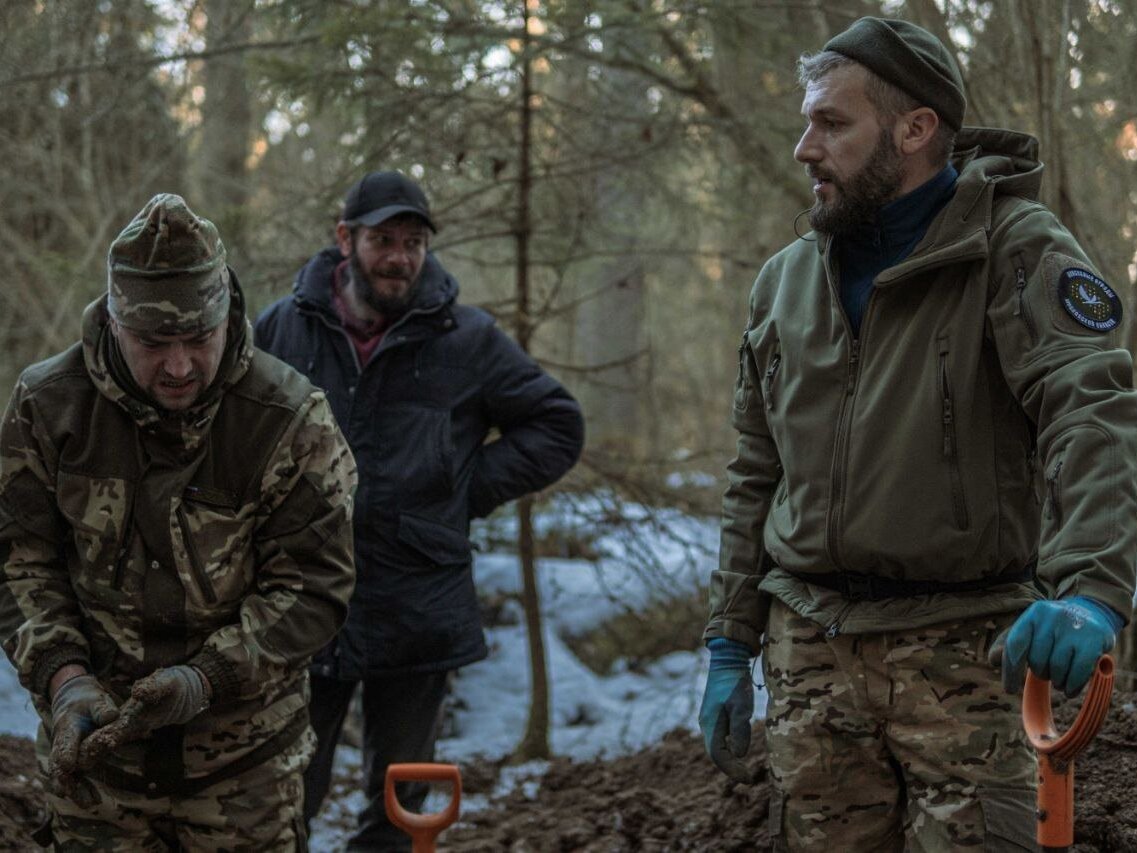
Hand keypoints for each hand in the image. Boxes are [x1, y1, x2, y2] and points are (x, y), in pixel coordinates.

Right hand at [48, 674, 118, 801]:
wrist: (73, 701)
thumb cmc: (87, 700)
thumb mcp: (96, 699)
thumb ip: (103, 709)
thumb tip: (111, 717)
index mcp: (67, 726)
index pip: (65, 742)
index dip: (66, 753)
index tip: (69, 765)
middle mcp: (61, 743)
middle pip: (59, 766)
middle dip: (68, 781)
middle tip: (77, 794)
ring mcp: (63, 754)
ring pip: (64, 776)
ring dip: (75, 790)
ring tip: (90, 805)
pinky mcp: (70, 761)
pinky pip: (73, 778)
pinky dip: (80, 789)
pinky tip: (93, 802)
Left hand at [78, 665, 208, 766]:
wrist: (182, 697)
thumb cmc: (175, 689)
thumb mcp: (168, 683)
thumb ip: (154, 688)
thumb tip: (138, 691)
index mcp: (139, 718)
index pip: (117, 732)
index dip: (100, 741)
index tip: (84, 751)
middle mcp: (131, 728)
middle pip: (105, 743)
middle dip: (87, 755)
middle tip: (65, 768)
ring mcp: (127, 729)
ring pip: (103, 745)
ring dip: (86, 756)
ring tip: (64, 769)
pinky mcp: (124, 726)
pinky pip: (105, 741)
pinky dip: (91, 750)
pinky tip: (75, 756)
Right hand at [698, 638, 755, 782]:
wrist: (727, 659)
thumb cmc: (735, 682)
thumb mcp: (742, 706)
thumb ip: (740, 731)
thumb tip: (739, 755)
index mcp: (710, 724)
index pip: (718, 756)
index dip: (732, 770)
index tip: (748, 779)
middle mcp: (706, 724)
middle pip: (715, 753)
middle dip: (730, 767)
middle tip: (748, 777)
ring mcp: (709, 718)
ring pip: (717, 745)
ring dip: (729, 758)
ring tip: (745, 768)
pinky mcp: (714, 714)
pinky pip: (719, 737)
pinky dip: (729, 747)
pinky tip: (739, 749)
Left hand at [998, 597, 1121, 696]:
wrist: (1093, 613)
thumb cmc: (1054, 628)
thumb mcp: (1031, 629)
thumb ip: (1011, 644)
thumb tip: (994, 660)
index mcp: (1033, 614)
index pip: (1015, 645)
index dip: (1010, 670)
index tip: (1009, 689)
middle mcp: (1052, 617)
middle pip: (1037, 660)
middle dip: (1040, 673)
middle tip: (1047, 672)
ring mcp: (1074, 627)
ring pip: (1057, 669)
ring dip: (1057, 682)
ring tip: (1060, 677)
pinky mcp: (1093, 641)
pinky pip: (1078, 674)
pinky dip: (1072, 687)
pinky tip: (1070, 688)